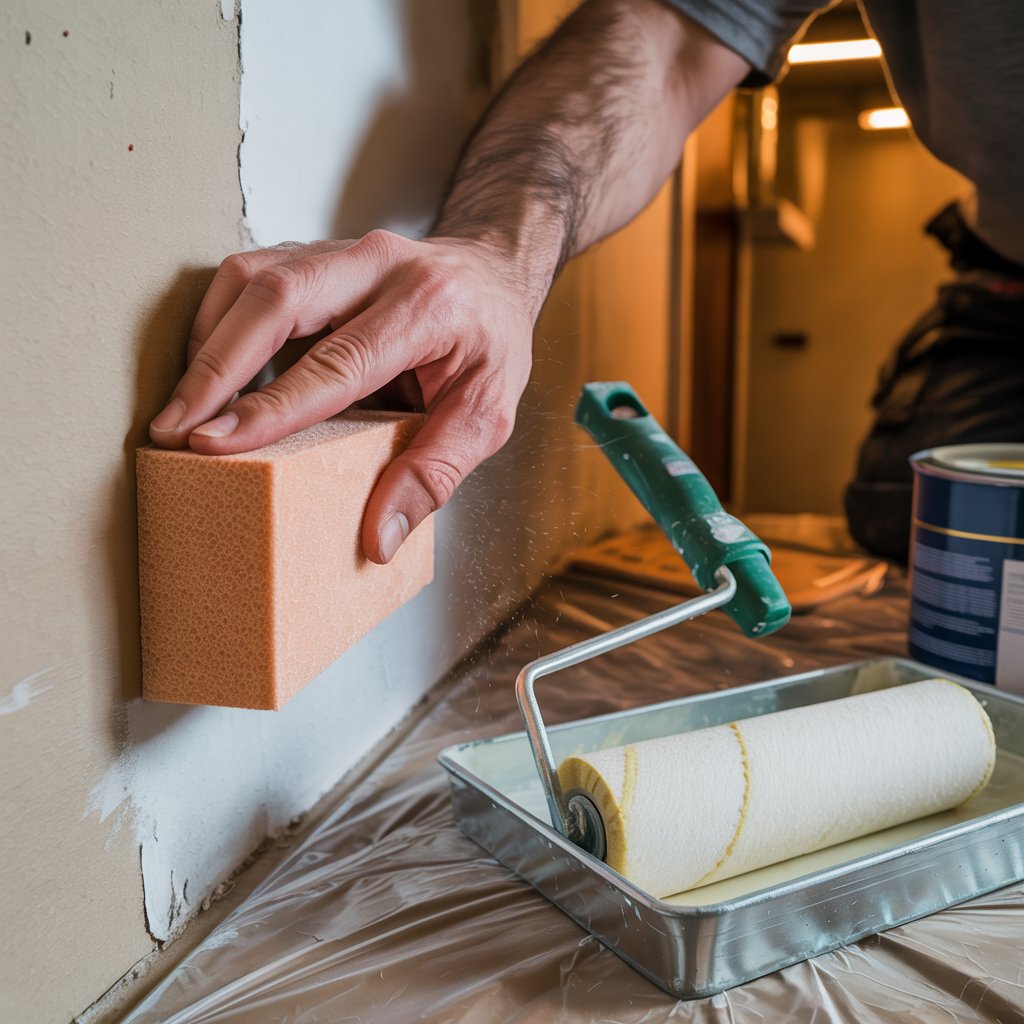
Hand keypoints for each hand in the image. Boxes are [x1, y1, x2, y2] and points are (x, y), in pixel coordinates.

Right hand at [149, 231, 535, 562]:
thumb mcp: (487, 414)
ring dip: (208, 343)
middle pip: (277, 297)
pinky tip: (210, 370)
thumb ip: (434, 474)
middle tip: (171, 428)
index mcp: (428, 307)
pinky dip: (220, 324)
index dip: (271, 404)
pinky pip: (250, 276)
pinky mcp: (313, 254)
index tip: (215, 442)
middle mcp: (379, 264)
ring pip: (251, 277)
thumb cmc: (491, 344)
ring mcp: (342, 249)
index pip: (337, 360)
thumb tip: (376, 538)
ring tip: (183, 409)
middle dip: (214, 366)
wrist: (491, 273)